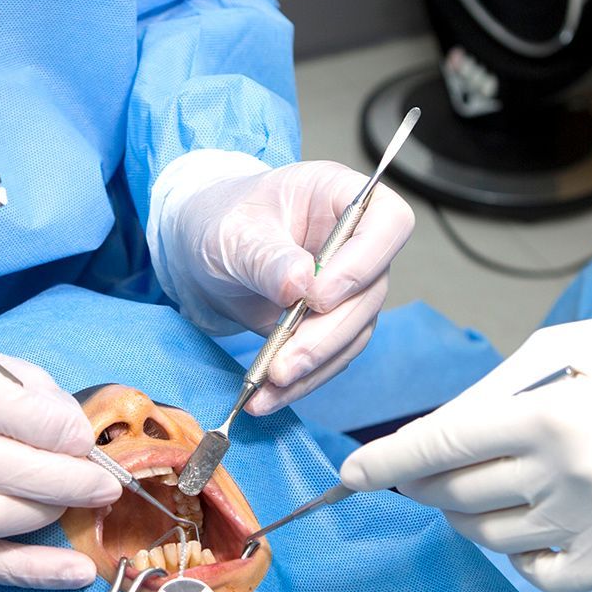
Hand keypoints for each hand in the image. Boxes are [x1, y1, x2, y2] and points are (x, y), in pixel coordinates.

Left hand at [151, 155, 412, 414]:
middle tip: (284, 362)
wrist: (202, 252)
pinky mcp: (331, 324)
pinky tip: (267, 396)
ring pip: (353, 333)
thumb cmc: (220, 221)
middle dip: (326, 334)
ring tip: (268, 385)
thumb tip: (299, 285)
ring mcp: (349, 286)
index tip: (318, 296)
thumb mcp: (232, 232)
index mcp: (339, 196)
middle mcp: (356, 242)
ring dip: (313, 366)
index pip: (389, 222)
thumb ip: (265, 256)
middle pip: (371, 292)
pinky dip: (301, 381)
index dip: (364, 262)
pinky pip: (329, 358)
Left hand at [339, 288, 591, 591]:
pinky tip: (533, 519)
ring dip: (470, 514)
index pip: (441, 449)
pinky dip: (522, 553)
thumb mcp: (559, 347)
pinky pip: (544, 575)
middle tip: (429, 469)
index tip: (346, 480)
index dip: (386, 465)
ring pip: (493, 537)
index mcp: (550, 415)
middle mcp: (573, 475)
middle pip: (457, 497)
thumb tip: (428, 438)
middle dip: (426, 484)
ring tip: (494, 483)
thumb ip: (488, 394)